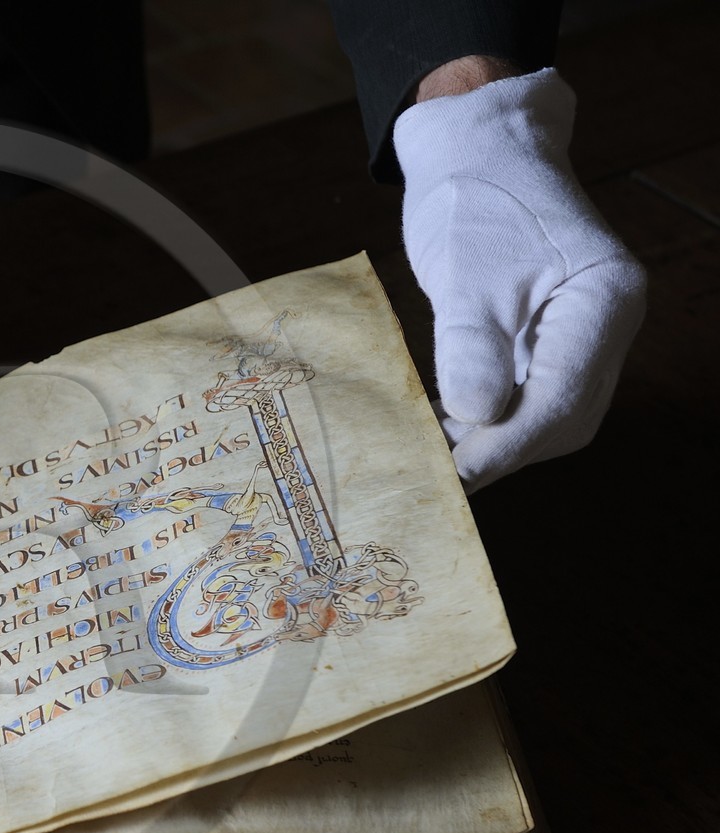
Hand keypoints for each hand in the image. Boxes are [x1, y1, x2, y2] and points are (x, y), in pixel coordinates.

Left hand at [394, 67, 646, 491]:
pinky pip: (525, 397)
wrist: (477, 150)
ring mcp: (579, 334)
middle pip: (562, 418)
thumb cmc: (476, 195)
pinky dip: (486, 420)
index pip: (562, 399)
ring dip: (492, 442)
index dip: (507, 447)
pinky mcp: (548, 340)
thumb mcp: (466, 273)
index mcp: (605, 300)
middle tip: (435, 477)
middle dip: (502, 453)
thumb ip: (472, 346)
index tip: (454, 477)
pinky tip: (441, 430)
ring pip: (545, 415)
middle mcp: (604, 324)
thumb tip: (476, 417)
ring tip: (431, 457)